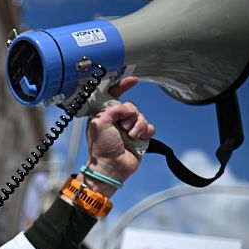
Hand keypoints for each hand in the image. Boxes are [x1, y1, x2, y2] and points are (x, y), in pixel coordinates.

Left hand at [83, 77, 155, 195]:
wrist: (112, 167)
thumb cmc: (101, 148)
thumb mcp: (100, 122)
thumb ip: (113, 108)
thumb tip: (128, 108)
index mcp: (104, 115)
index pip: (114, 95)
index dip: (123, 86)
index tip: (132, 81)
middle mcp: (116, 120)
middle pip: (132, 106)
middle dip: (130, 116)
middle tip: (123, 127)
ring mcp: (128, 129)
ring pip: (142, 117)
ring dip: (138, 126)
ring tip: (130, 136)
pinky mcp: (139, 138)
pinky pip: (149, 128)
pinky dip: (146, 132)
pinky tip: (139, 138)